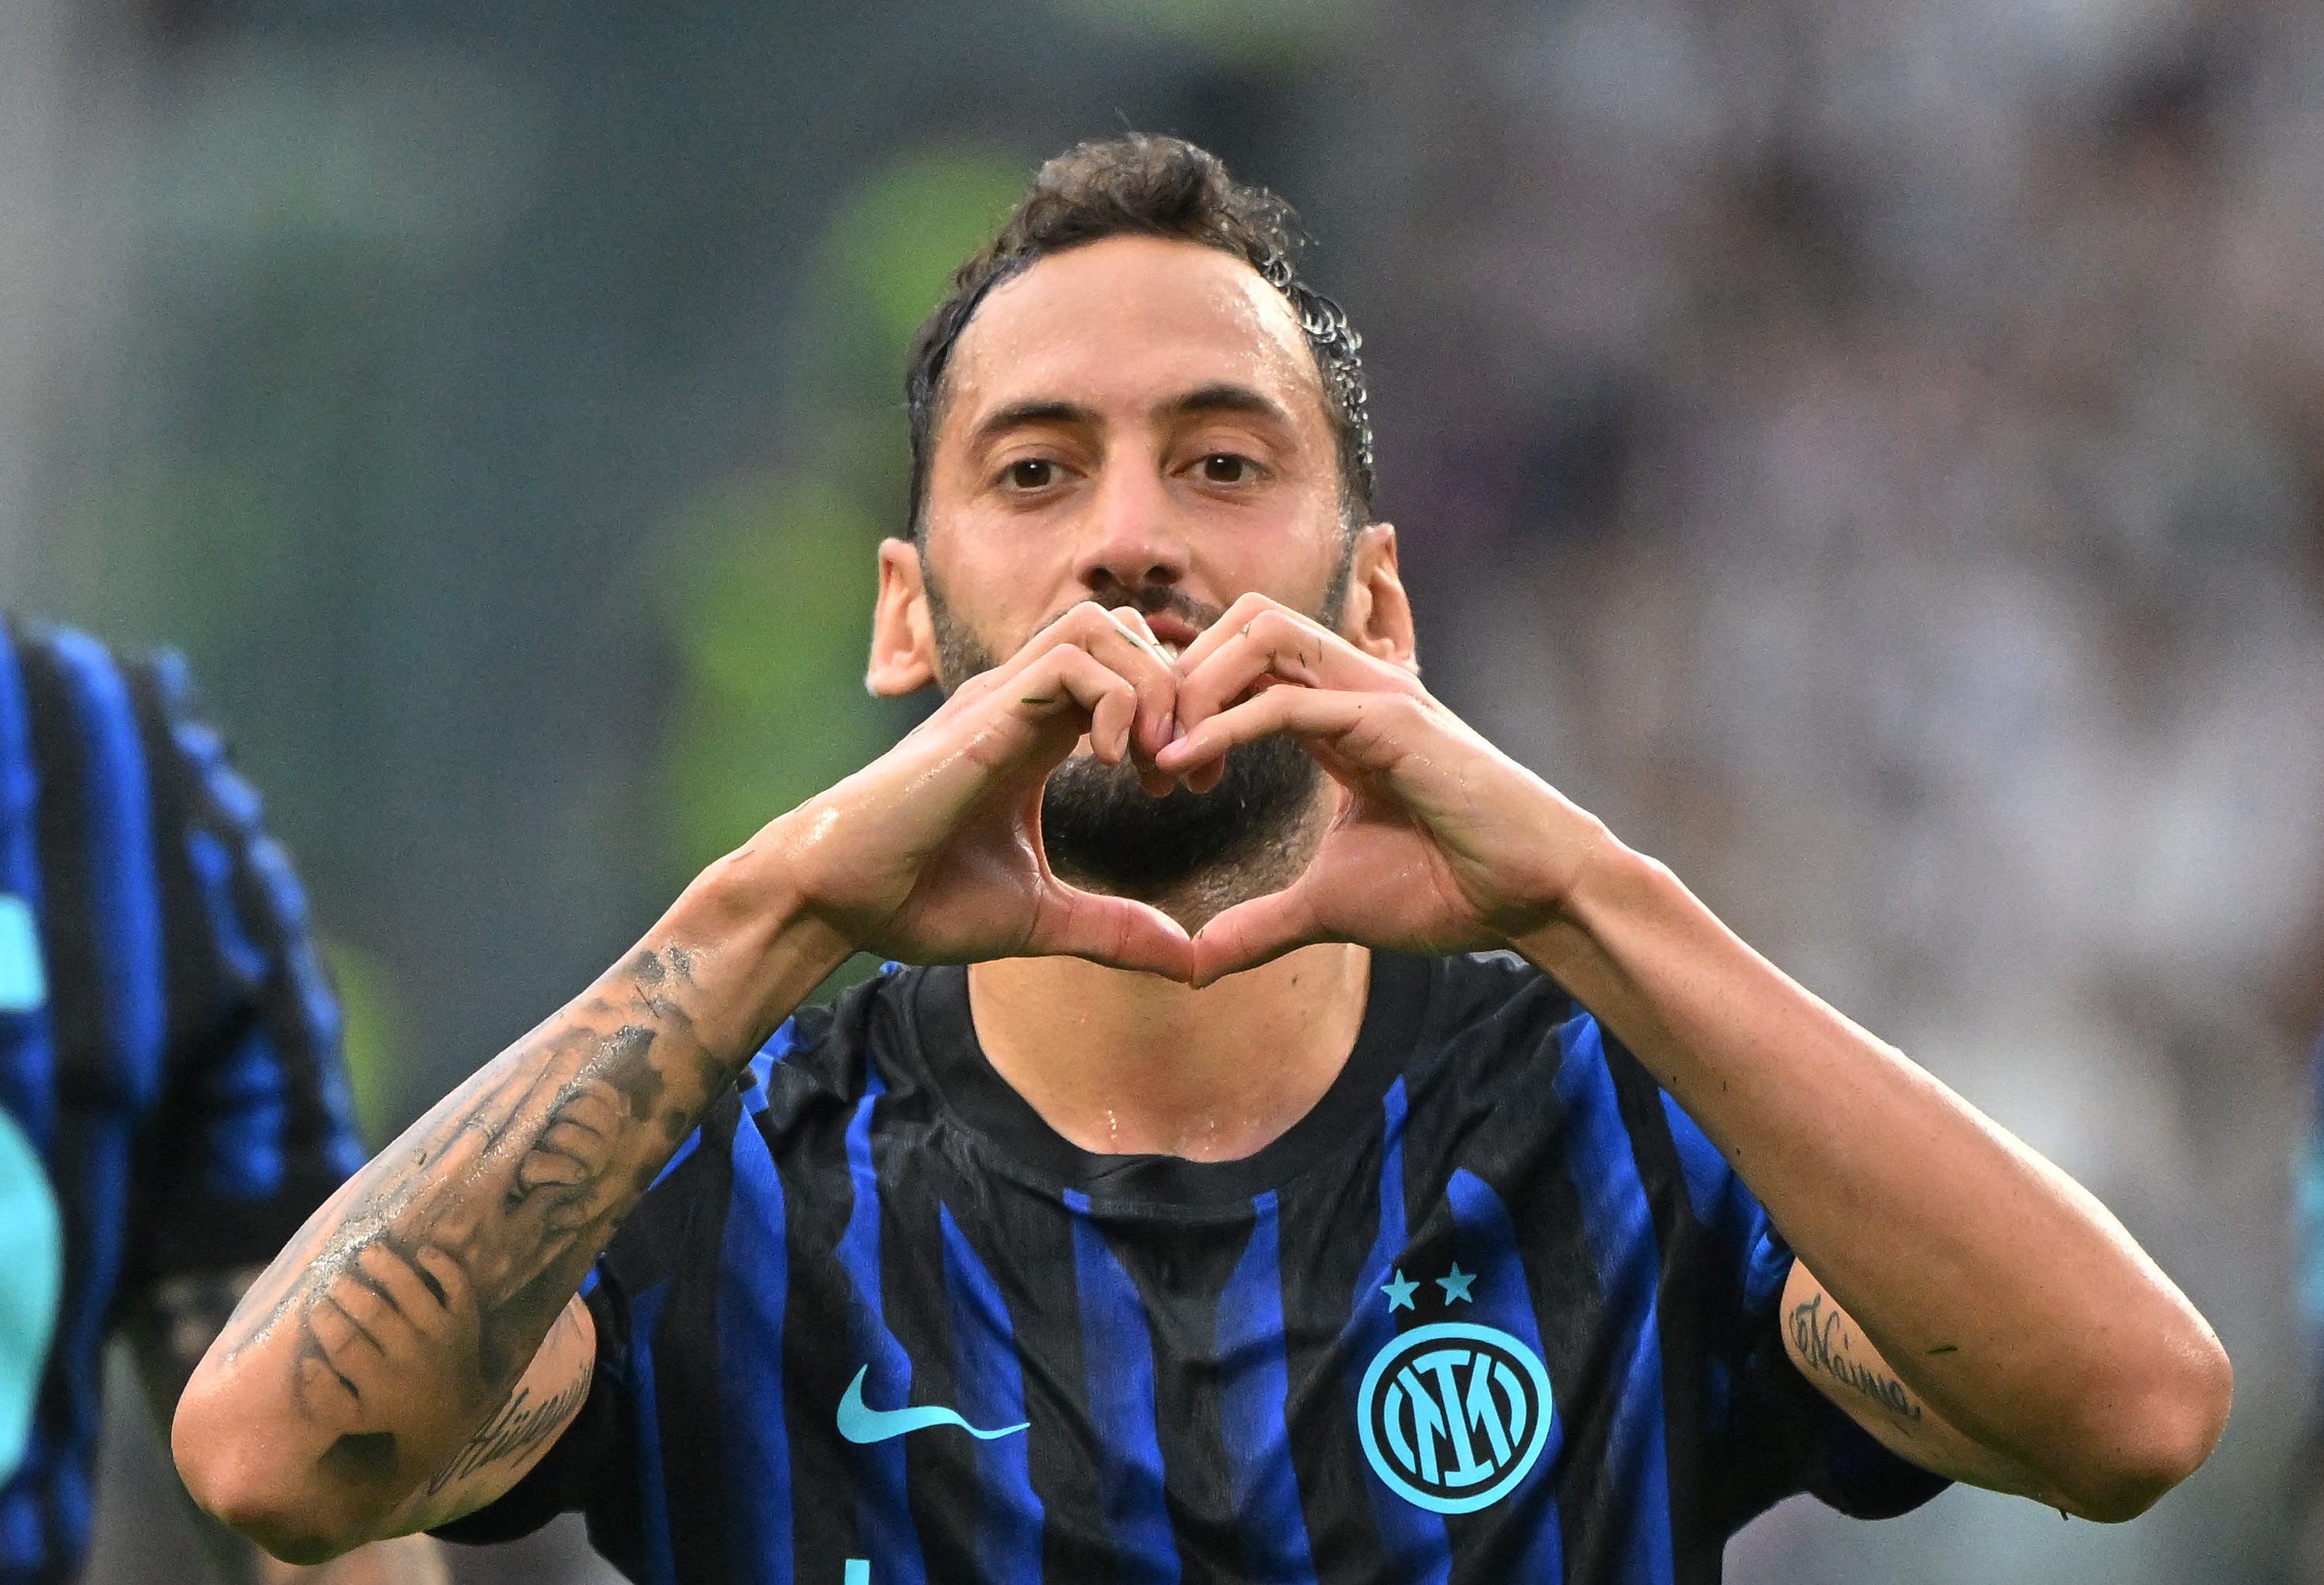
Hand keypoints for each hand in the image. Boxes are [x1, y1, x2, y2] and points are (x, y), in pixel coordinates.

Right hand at [777, 601, 1195, 975]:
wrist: (835, 901)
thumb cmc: (918, 900)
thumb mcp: (1041, 918)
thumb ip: (1114, 929)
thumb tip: (1189, 963)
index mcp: (1039, 735)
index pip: (1129, 671)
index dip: (1177, 717)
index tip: (1189, 787)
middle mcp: (1022, 703)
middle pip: (1127, 630)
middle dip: (1179, 692)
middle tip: (1185, 772)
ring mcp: (1000, 700)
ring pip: (1102, 624)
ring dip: (1150, 686)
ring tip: (1152, 764)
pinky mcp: (982, 715)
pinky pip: (1069, 660)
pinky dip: (1114, 701)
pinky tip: (1109, 766)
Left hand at [1157, 594, 1606, 983]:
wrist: (1533, 898)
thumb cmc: (1449, 889)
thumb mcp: (1328, 905)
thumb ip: (1260, 923)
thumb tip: (1197, 962)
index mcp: (1337, 715)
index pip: (1247, 660)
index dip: (1189, 700)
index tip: (1157, 774)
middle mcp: (1354, 687)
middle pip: (1245, 621)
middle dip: (1180, 672)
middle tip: (1146, 752)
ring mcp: (1375, 694)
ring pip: (1262, 632)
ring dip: (1195, 684)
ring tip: (1162, 756)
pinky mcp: (1393, 719)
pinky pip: (1290, 699)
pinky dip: (1225, 724)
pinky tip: (1186, 767)